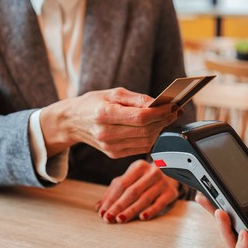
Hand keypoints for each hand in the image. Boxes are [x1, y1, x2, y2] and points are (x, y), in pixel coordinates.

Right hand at [40, 87, 180, 156]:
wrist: (72, 122)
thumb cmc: (92, 104)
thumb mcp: (112, 93)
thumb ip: (136, 99)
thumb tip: (158, 103)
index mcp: (104, 115)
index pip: (141, 117)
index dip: (160, 112)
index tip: (173, 105)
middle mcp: (107, 134)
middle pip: (146, 130)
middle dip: (165, 120)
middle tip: (175, 110)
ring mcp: (111, 147)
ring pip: (146, 140)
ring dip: (161, 129)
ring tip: (168, 117)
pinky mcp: (114, 154)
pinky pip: (141, 147)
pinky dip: (152, 137)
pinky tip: (156, 127)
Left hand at [95, 159, 178, 222]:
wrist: (171, 174)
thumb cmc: (145, 179)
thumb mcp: (131, 179)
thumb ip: (114, 191)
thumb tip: (98, 207)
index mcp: (139, 167)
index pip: (121, 184)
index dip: (110, 199)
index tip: (102, 212)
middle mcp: (152, 172)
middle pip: (132, 191)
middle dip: (118, 206)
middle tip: (108, 218)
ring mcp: (163, 182)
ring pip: (145, 198)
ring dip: (131, 210)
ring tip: (120, 219)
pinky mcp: (171, 192)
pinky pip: (160, 203)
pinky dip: (151, 210)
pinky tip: (142, 217)